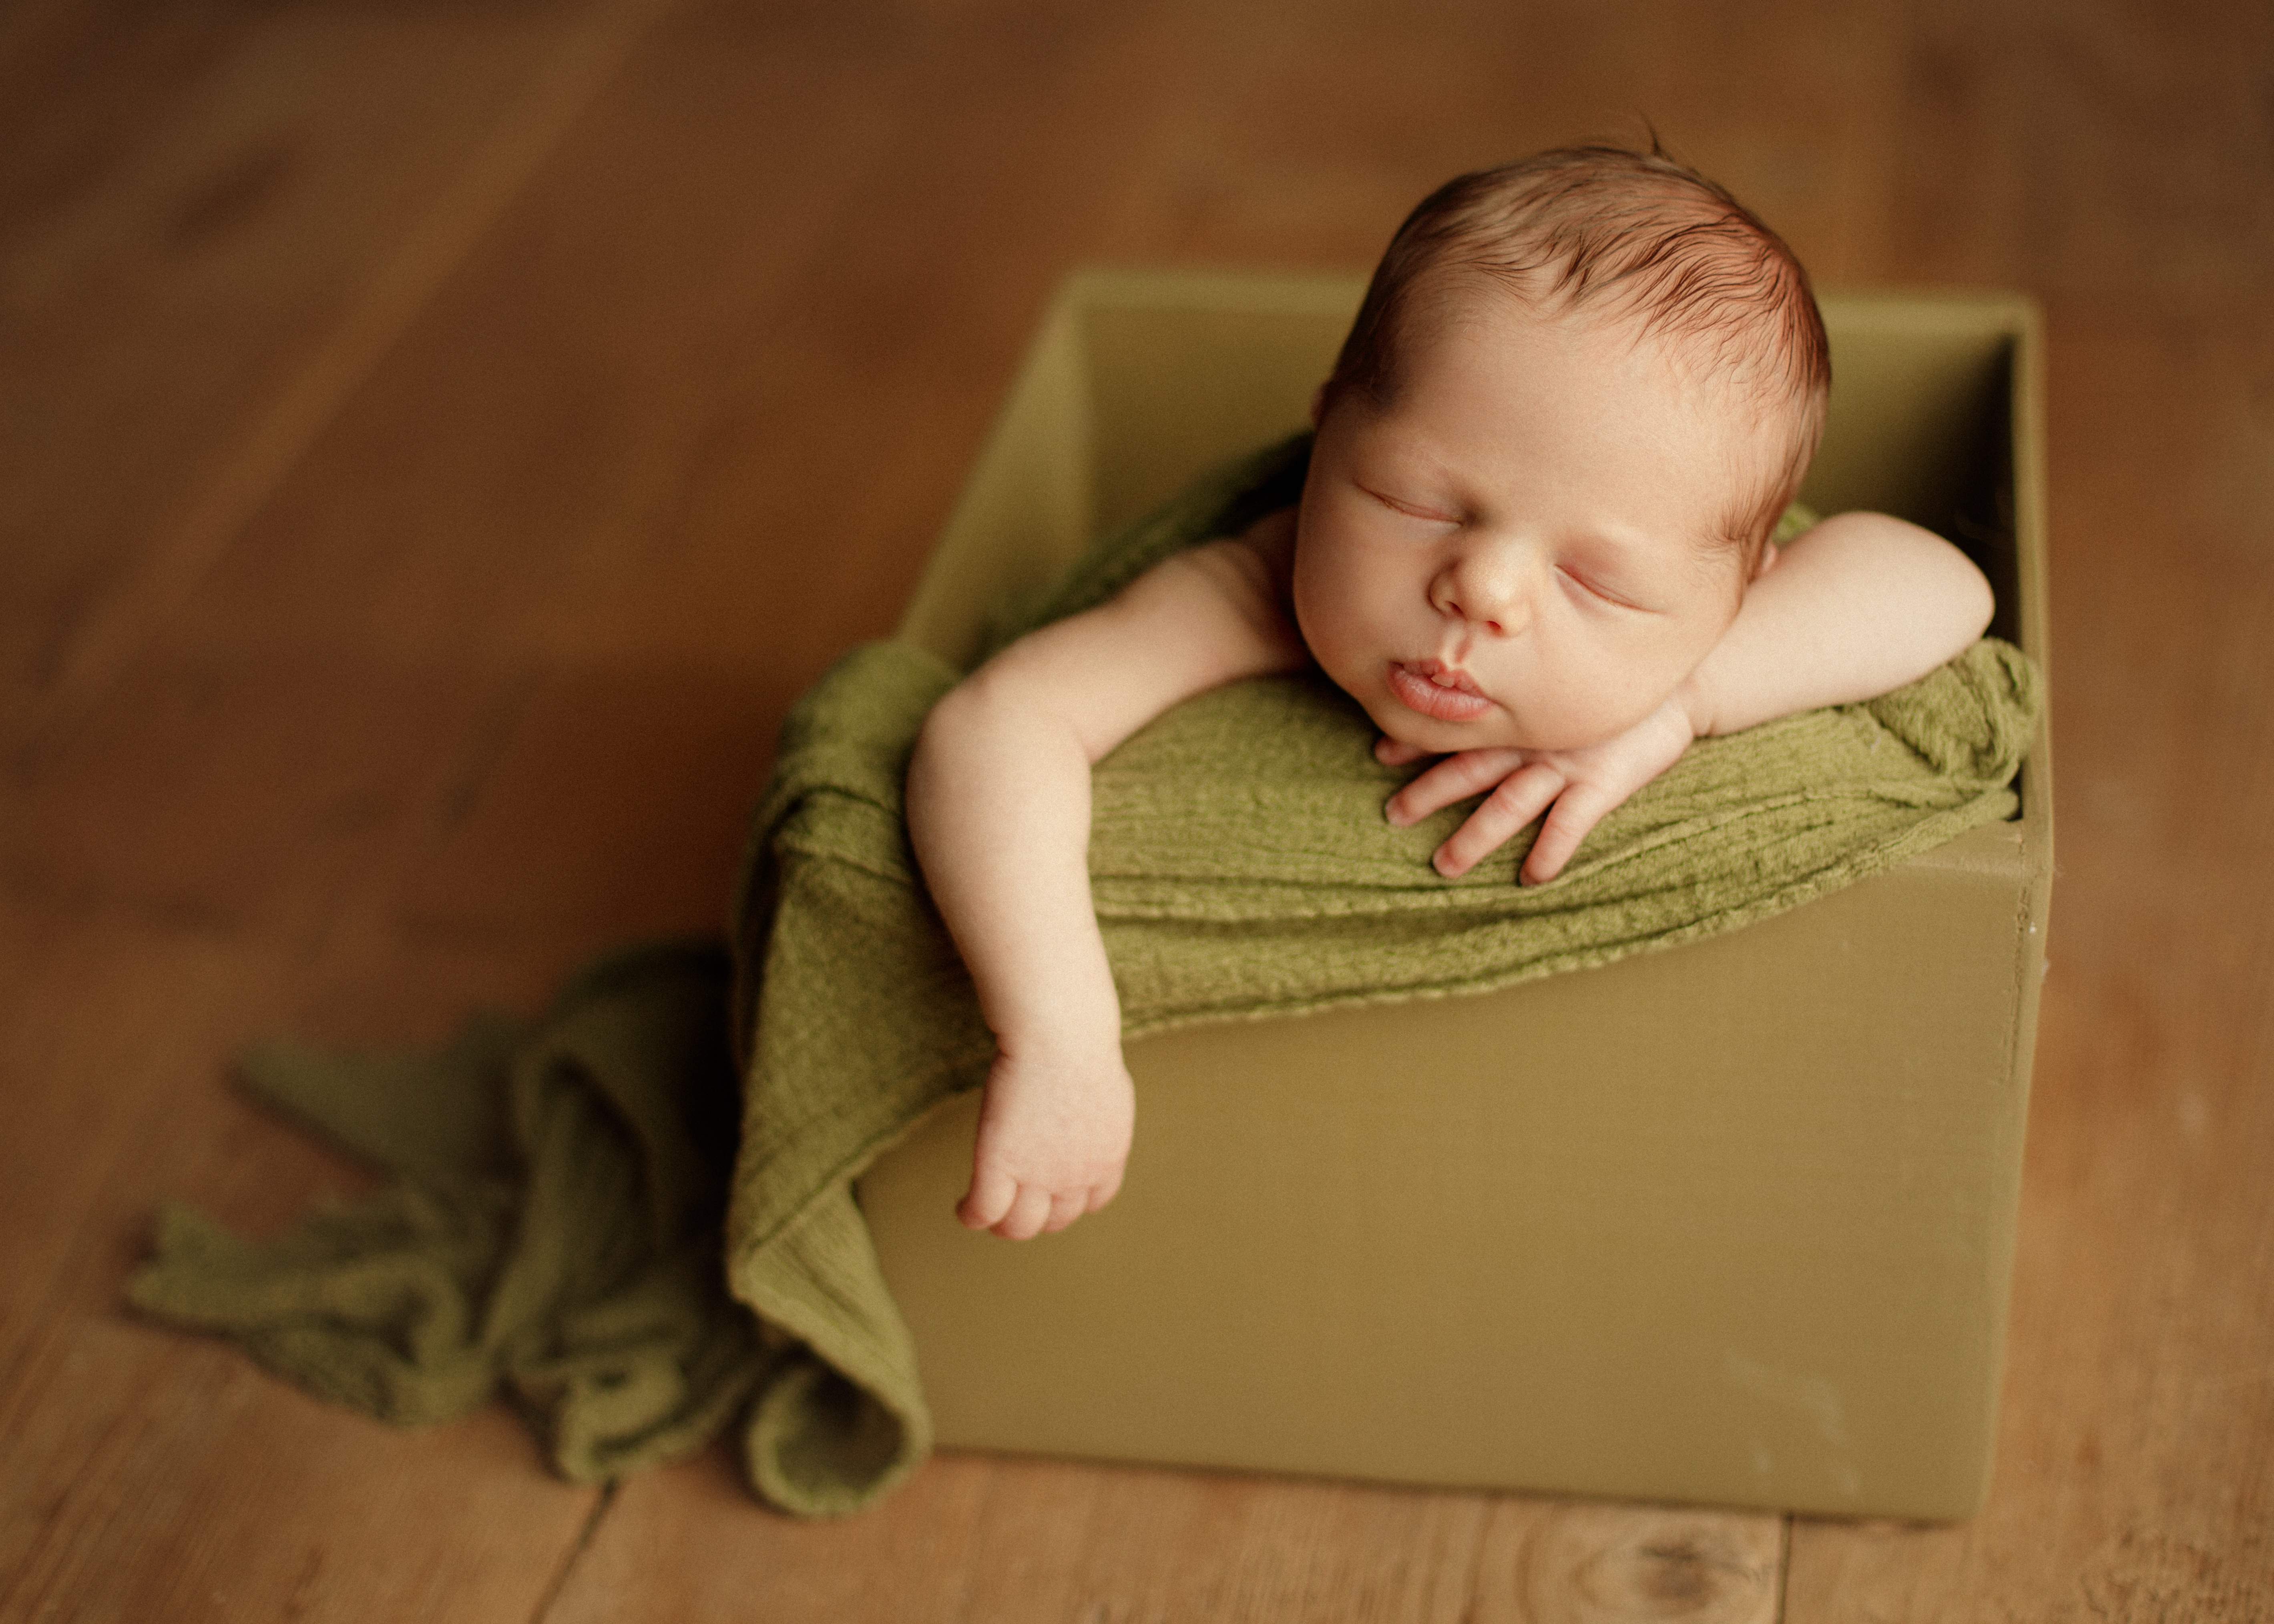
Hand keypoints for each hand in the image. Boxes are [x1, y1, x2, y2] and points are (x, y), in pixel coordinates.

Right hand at [959, 1040, 1134, 1239]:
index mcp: (1108, 1156)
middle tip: (1011, 1203)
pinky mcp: (1001, 1166)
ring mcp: (1040, 1176)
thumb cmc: (1081, 1044)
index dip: (1069, 1200)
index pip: (1093, 1201)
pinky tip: (961, 1206)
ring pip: (1019, 1226)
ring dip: (1002, 1222)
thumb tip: (1090, 1113)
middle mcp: (1079, 1176)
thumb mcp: (1107, 1090)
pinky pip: (982, 1211)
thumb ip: (1100, 1117)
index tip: (1050, 1191)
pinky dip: (970, 1214)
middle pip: (1055, 1220)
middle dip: (1035, 1216)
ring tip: (985, 1210)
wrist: (1060, 1036)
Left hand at [1379, 697, 1697, 884]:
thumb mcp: (1563, 684)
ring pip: (1509, 804)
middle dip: (1428, 792)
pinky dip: (1550, 852)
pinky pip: (1570, 825)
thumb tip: (1479, 702)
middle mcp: (1534, 739)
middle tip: (1390, 815)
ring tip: (1443, 865)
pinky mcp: (1603, 783)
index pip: (1462, 729)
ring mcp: (1567, 763)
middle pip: (1471, 769)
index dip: (1420, 741)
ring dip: (1475, 837)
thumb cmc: (1618, 687)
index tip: (1380, 752)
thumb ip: (1526, 701)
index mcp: (1522, 715)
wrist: (1682, 683)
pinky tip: (1530, 879)